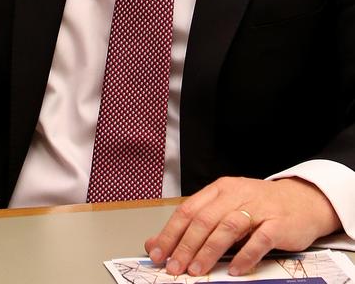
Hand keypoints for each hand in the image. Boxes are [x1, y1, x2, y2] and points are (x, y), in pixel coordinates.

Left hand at [145, 177, 340, 275]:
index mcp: (220, 190)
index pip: (189, 210)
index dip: (171, 233)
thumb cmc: (259, 207)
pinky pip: (259, 239)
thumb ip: (195, 224)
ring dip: (209, 250)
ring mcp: (258, 208)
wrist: (302, 201)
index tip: (158, 253)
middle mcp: (236, 195)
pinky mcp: (278, 224)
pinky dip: (245, 255)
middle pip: (205, 219)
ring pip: (228, 227)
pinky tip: (234, 269)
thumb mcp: (225, 209)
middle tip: (174, 268)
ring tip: (196, 270)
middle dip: (186, 246)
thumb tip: (157, 242)